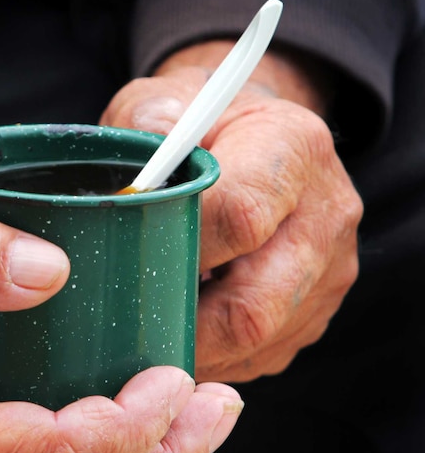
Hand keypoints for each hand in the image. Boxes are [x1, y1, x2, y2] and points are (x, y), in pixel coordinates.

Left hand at [100, 42, 362, 382]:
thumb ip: (147, 121)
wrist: (258, 136)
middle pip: (255, 302)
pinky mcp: (316, 308)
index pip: (240, 216)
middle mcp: (326, 213)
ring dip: (193, 349)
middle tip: (123, 329)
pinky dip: (214, 355)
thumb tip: (132, 179)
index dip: (175, 249)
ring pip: (259, 339)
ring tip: (142, 338)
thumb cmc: (203, 120)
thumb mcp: (168, 98)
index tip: (123, 259)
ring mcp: (329, 269)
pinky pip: (264, 352)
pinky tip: (177, 335)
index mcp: (293, 147)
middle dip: (180, 325)